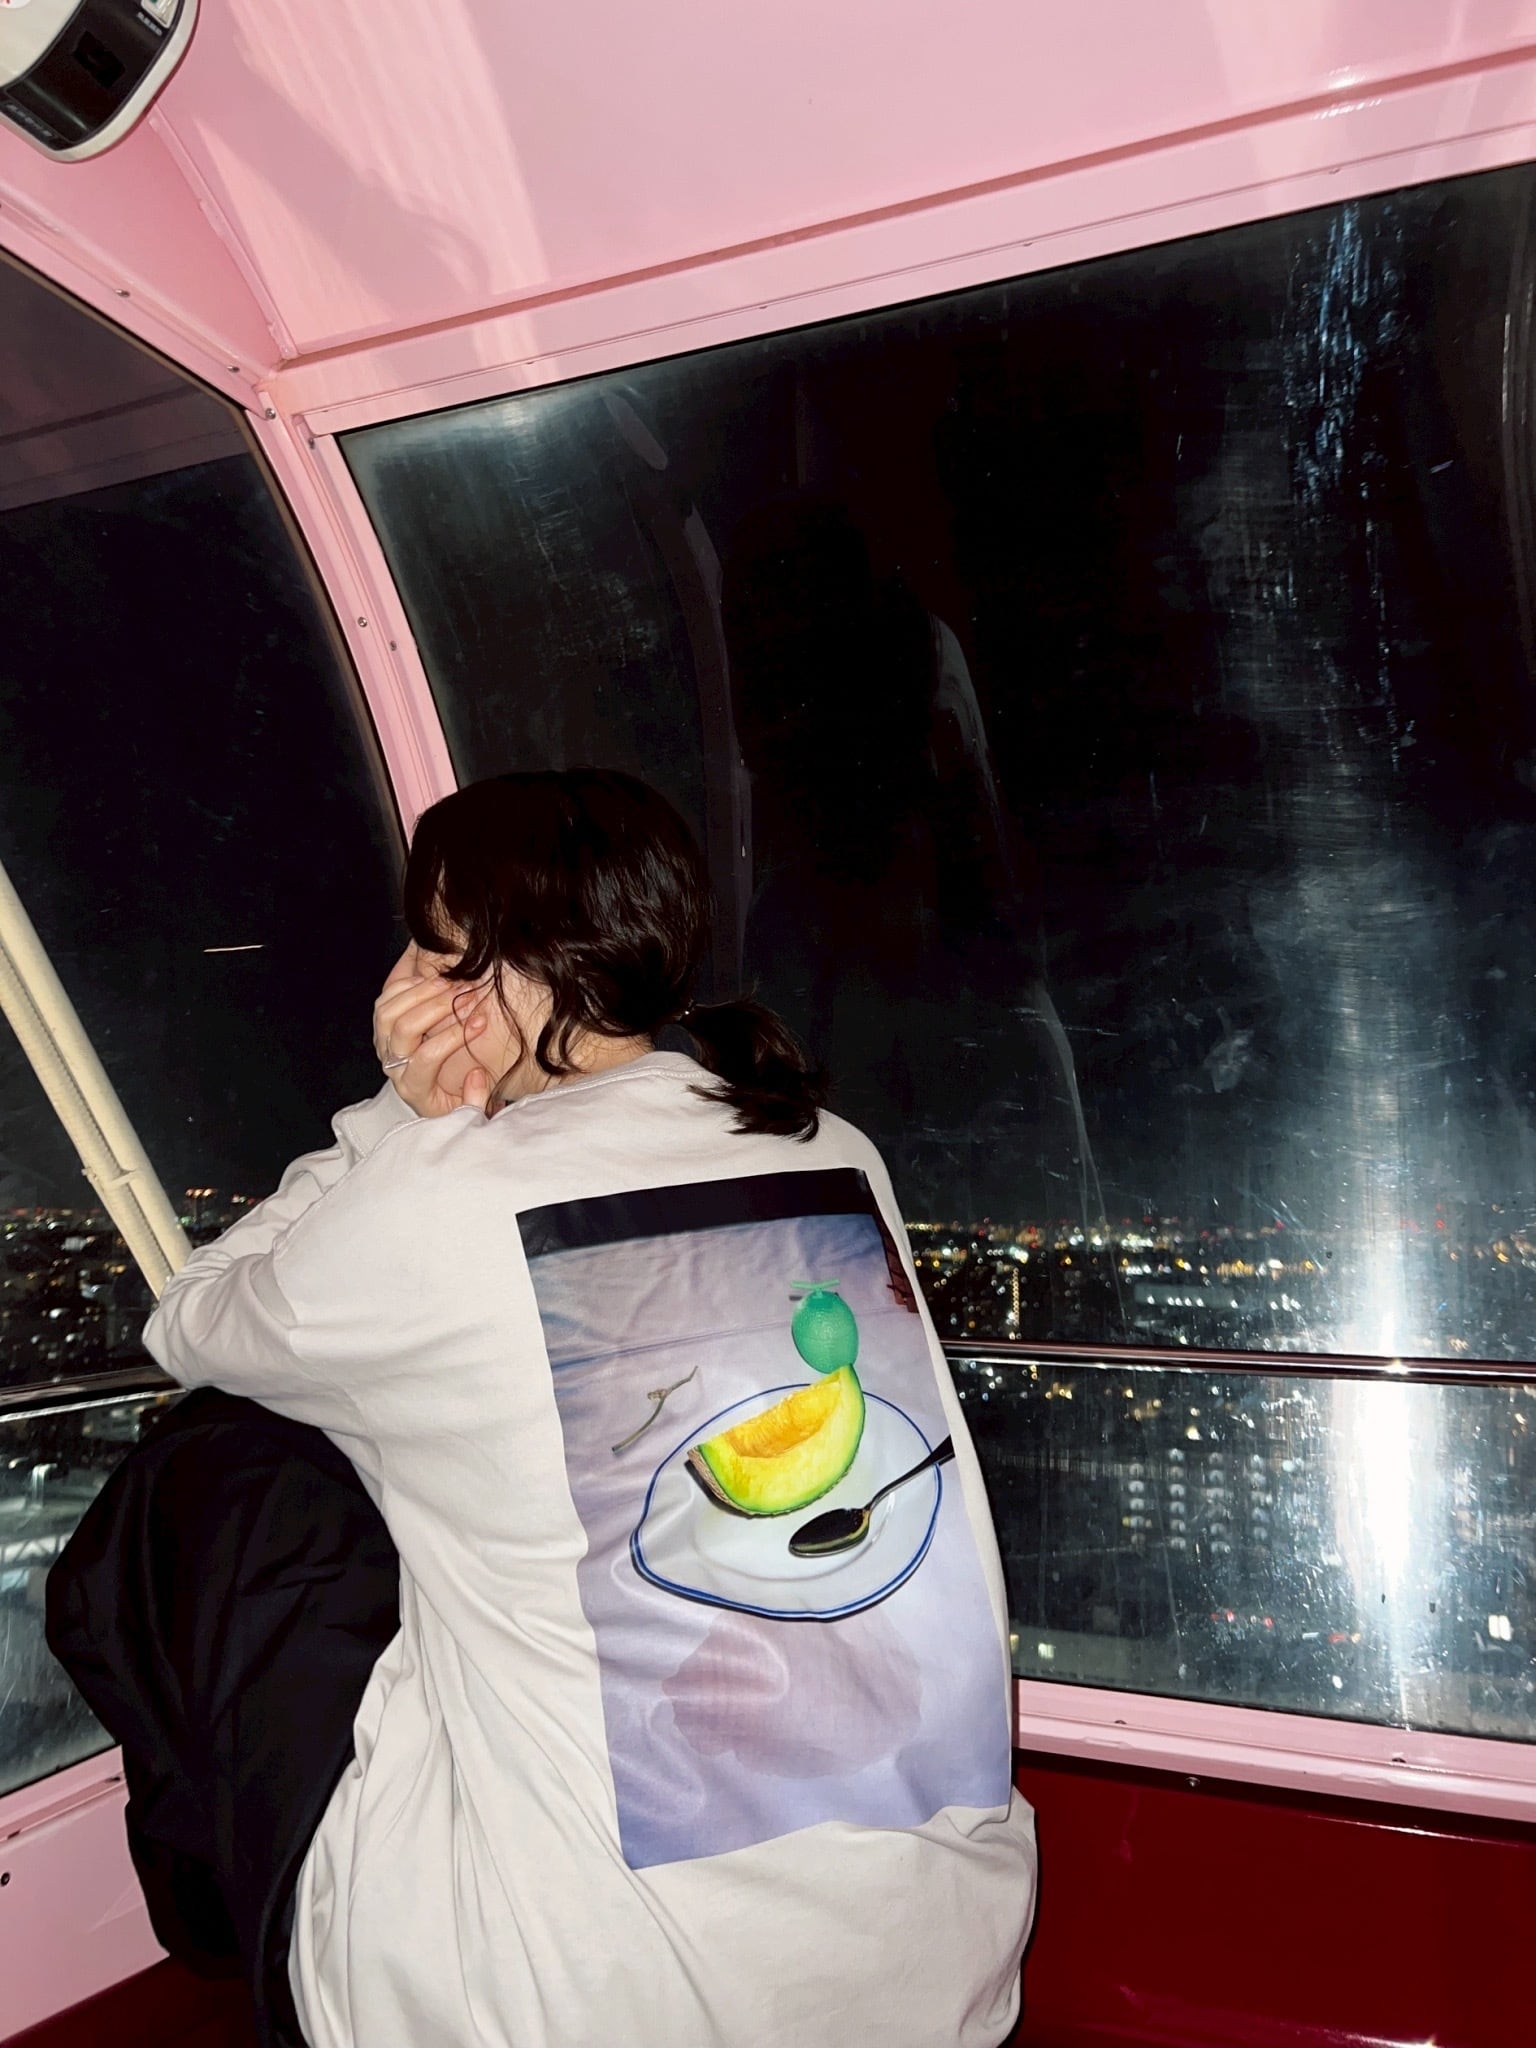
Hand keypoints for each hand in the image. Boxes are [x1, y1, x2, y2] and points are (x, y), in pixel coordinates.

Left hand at [372, 945, 494, 1117]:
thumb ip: (474, 1101)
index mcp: (414, 1088)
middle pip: (403, 1028)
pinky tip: (429, 980)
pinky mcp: (382, 1030)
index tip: (480, 1022)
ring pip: (387, 1012)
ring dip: (419, 992)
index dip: (454, 1036)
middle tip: (465, 993)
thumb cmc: (450, 1102)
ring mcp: (384, 1046)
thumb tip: (475, 1075)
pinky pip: (383, 1001)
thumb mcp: (466, 1113)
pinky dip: (403, 986)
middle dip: (436, 1006)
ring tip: (448, 983)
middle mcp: (394, 1066)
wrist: (430, 1099)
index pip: (428, 1056)